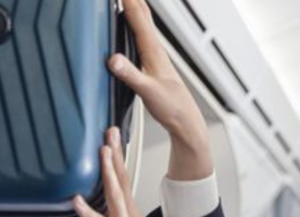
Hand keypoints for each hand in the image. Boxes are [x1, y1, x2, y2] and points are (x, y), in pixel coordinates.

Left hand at [74, 127, 194, 216]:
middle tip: (111, 133)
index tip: (113, 140)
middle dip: (116, 156)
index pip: (124, 183)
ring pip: (116, 197)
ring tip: (103, 153)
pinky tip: (78, 203)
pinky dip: (89, 214)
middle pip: (122, 182)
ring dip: (109, 174)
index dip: (118, 160)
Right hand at [112, 0, 212, 180]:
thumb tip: (113, 59)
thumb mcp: (148, 91)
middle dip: (133, 0)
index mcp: (154, 52)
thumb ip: (130, 75)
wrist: (186, 121)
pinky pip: (143, 38)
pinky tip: (134, 28)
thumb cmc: (172, 108)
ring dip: (135, 9)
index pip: (139, 19)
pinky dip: (137, 26)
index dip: (128, 1)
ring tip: (128, 0)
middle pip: (144, 17)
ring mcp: (156, 57)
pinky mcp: (154, 65)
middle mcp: (156, 51)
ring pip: (145, 25)